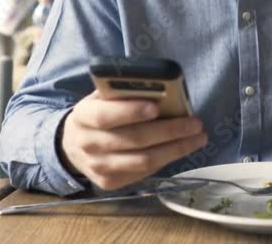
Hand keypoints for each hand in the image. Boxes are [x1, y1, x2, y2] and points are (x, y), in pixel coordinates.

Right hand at [58, 91, 207, 190]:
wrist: (73, 144)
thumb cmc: (98, 113)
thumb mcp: (103, 96)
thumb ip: (123, 92)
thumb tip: (161, 89)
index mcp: (83, 116)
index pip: (105, 116)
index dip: (131, 111)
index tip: (156, 106)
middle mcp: (88, 144)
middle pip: (133, 140)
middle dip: (170, 131)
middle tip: (195, 123)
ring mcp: (98, 167)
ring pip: (143, 161)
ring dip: (176, 149)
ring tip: (198, 138)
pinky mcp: (109, 183)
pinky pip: (144, 173)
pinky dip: (166, 159)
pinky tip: (180, 149)